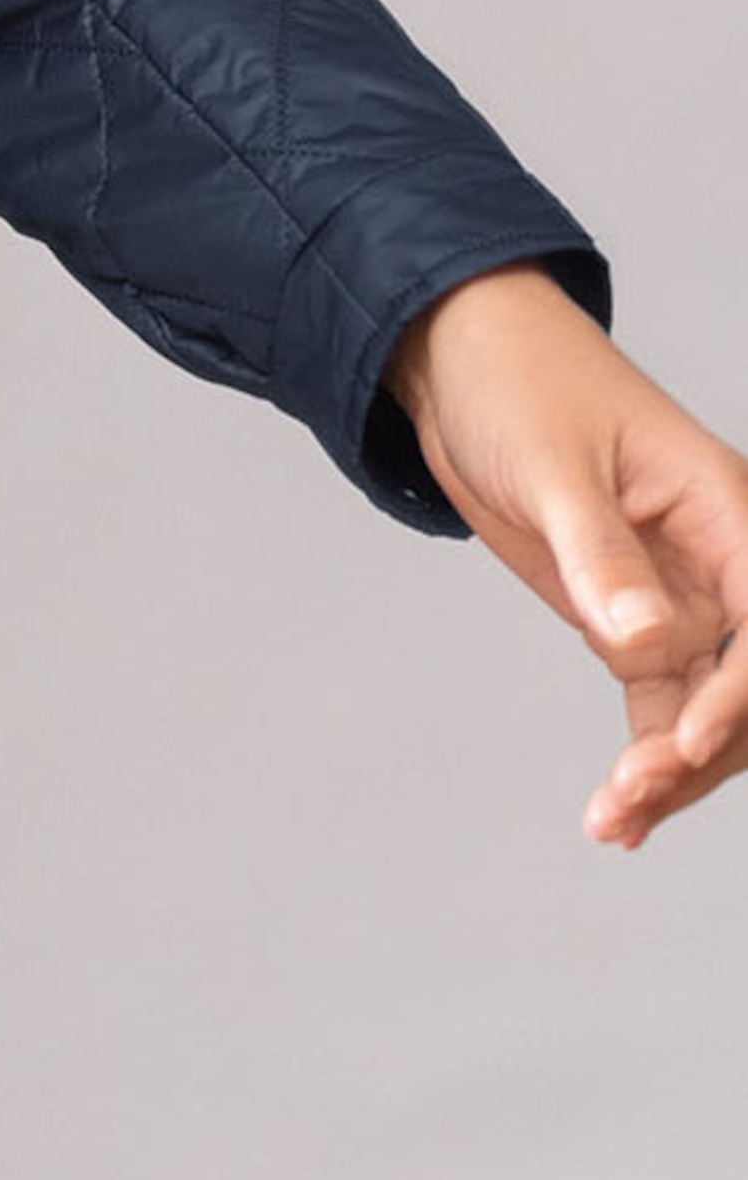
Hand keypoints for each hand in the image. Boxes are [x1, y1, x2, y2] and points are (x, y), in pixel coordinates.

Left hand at [383, 262, 747, 848]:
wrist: (461, 360)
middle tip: (633, 798)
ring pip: (709, 708)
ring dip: (675, 768)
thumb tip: (639, 636)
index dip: (740, 693)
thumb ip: (599, 551)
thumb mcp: (552, 464)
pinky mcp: (634, 619)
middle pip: (747, 683)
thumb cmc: (518, 384)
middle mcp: (722, 562)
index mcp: (728, 511)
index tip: (688, 744)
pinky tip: (623, 816)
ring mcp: (682, 597)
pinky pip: (663, 703)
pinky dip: (650, 758)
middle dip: (704, 750)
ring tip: (615, 819)